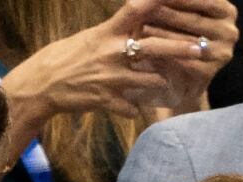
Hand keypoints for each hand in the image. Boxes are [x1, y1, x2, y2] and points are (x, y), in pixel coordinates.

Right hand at [3, 0, 217, 129]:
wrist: (41, 85)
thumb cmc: (64, 58)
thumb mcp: (89, 38)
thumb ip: (114, 33)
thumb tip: (136, 25)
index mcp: (106, 32)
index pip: (136, 9)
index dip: (158, 0)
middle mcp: (111, 52)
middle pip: (154, 46)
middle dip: (181, 48)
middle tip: (201, 49)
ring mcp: (110, 77)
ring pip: (149, 79)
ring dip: (160, 82)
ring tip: (167, 82)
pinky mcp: (106, 100)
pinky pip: (132, 107)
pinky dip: (135, 109)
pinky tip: (136, 109)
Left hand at [138, 0, 238, 113]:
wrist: (181, 78)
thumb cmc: (178, 38)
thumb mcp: (179, 15)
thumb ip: (174, 2)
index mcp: (226, 11)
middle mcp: (230, 31)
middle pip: (194, 19)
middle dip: (167, 12)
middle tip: (143, 7)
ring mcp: (222, 53)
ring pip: (188, 40)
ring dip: (162, 33)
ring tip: (141, 26)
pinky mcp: (210, 72)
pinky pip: (183, 61)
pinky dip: (164, 53)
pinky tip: (146, 48)